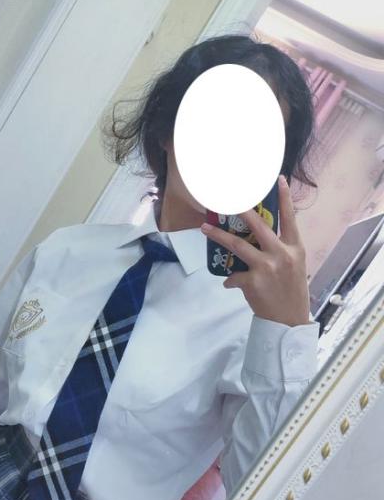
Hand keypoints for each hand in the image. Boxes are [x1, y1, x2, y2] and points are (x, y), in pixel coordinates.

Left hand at [200, 175, 310, 326]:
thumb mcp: (294, 266)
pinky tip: (231, 283)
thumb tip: (258, 238)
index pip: (291, 218)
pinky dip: (230, 279)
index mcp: (295, 248)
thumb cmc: (291, 292)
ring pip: (237, 245)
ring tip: (205, 228)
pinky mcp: (252, 281)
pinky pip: (233, 275)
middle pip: (259, 225)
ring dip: (218, 236)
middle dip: (242, 210)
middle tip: (228, 198)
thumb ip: (281, 250)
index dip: (285, 198)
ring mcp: (267, 267)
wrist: (289, 320)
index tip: (278, 179)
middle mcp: (282, 254)